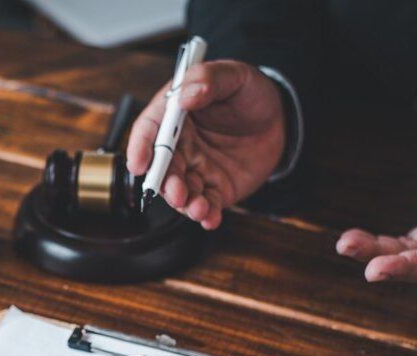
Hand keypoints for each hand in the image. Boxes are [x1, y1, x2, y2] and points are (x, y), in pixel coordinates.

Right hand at [127, 60, 284, 229]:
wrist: (278, 118)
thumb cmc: (249, 93)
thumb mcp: (234, 75)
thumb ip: (209, 79)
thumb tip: (186, 96)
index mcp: (175, 115)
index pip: (150, 130)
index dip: (140, 147)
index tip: (139, 164)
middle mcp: (181, 146)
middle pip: (163, 168)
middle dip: (166, 184)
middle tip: (177, 192)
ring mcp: (197, 170)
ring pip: (182, 191)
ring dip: (185, 204)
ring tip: (198, 208)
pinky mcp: (216, 189)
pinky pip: (208, 205)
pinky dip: (207, 216)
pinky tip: (210, 219)